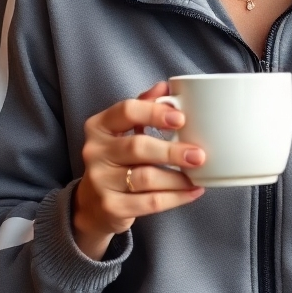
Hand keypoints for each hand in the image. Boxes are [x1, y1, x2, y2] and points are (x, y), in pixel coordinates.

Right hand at [72, 81, 205, 259]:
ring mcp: (100, 181)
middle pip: (137, 147)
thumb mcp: (123, 130)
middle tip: (198, 154)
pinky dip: (176, 197)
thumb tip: (167, 86)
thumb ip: (143, 106)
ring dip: (177, 177)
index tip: (181, 119)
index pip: (126, 111)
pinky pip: (149, 202)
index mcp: (99, 126)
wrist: (93, 205)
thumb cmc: (117, 159)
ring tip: (198, 174)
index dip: (154, 113)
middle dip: (171, 151)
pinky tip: (192, 191)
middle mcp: (95, 152)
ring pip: (146, 177)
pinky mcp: (111, 207)